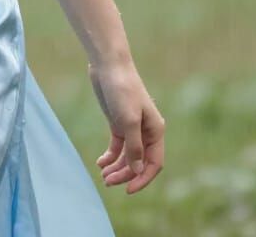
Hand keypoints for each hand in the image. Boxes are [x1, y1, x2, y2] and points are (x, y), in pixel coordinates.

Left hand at [88, 57, 164, 194]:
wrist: (108, 65)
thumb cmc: (122, 90)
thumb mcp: (128, 120)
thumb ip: (134, 147)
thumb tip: (137, 171)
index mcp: (155, 131)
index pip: (153, 163)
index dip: (142, 178)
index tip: (127, 189)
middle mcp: (146, 131)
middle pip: (138, 162)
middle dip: (125, 174)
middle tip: (107, 182)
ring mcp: (132, 127)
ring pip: (127, 156)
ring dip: (117, 168)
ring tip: (103, 176)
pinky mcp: (118, 122)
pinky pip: (117, 146)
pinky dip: (110, 156)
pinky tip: (100, 162)